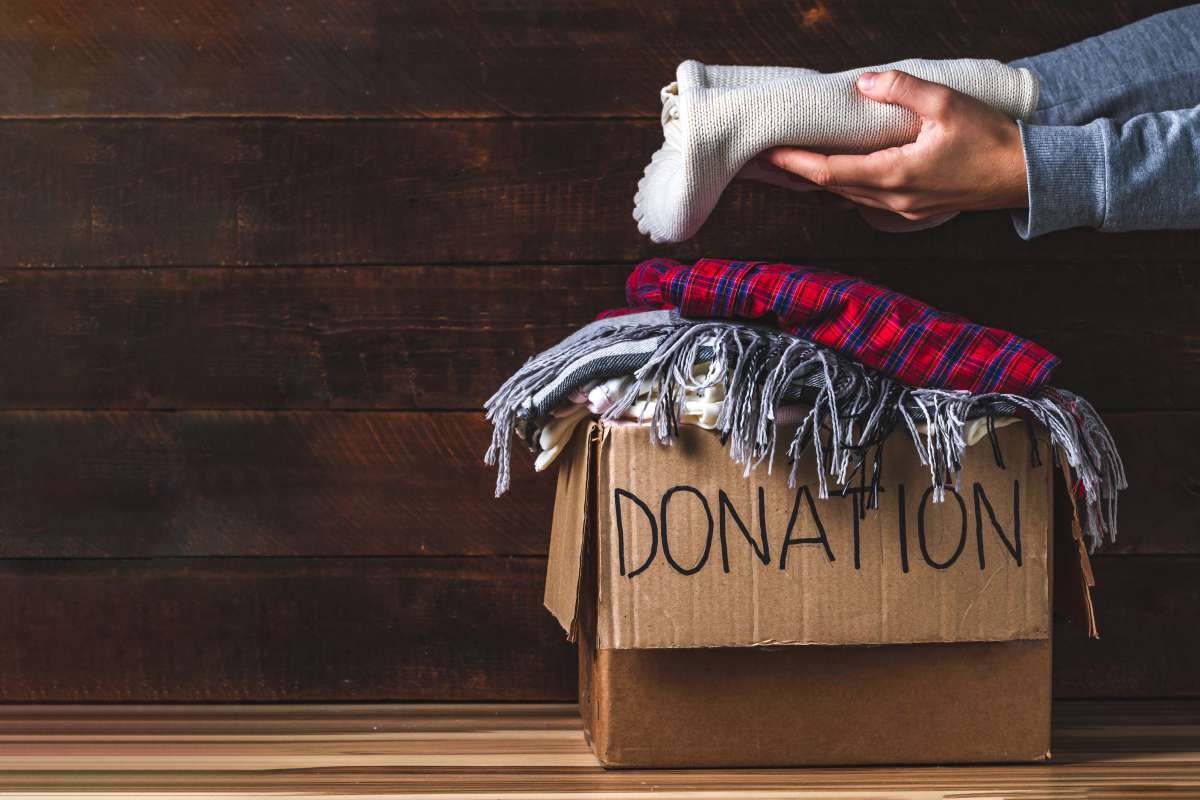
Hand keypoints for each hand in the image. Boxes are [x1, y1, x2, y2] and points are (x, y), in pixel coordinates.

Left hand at [760, 70, 1028, 220]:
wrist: (1027, 177)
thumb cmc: (992, 139)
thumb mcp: (948, 103)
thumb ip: (904, 89)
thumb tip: (864, 82)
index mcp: (896, 175)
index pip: (831, 172)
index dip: (797, 164)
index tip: (770, 154)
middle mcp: (894, 200)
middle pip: (833, 189)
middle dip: (800, 173)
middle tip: (770, 158)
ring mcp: (904, 210)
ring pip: (850, 197)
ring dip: (822, 182)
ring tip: (795, 166)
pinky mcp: (915, 210)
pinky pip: (869, 201)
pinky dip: (847, 187)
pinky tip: (839, 176)